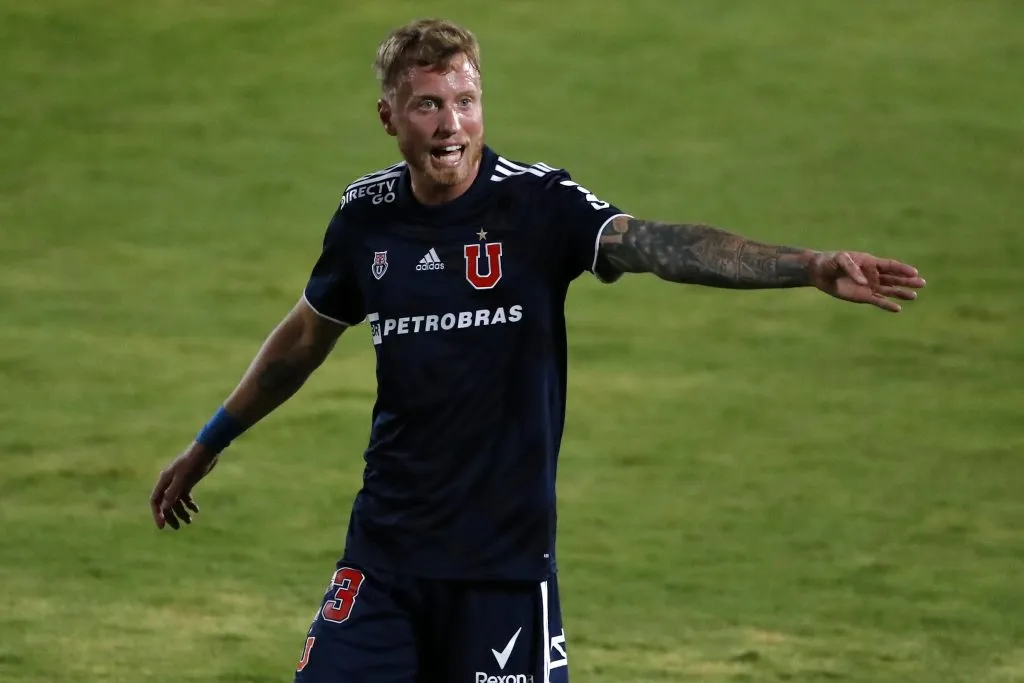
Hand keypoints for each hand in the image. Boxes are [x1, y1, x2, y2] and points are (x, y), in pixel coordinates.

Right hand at [149, 442, 219, 529]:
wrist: (207, 450)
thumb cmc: (194, 463)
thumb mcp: (183, 479)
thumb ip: (173, 493)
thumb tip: (164, 509)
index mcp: (164, 481)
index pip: (155, 501)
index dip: (157, 514)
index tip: (162, 526)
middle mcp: (169, 482)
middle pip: (165, 503)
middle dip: (170, 516)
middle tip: (177, 528)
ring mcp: (179, 482)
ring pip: (176, 501)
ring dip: (181, 512)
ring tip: (189, 521)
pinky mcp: (188, 481)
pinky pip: (185, 496)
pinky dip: (189, 504)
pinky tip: (196, 510)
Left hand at [809, 251, 925, 311]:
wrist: (820, 272)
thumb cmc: (831, 261)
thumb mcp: (841, 260)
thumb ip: (852, 269)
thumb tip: (865, 283)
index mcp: (871, 262)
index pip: (891, 266)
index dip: (903, 269)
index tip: (914, 272)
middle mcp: (874, 275)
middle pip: (894, 278)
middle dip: (908, 281)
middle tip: (922, 283)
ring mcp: (870, 286)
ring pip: (889, 290)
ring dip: (901, 293)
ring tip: (914, 296)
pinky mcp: (863, 297)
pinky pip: (878, 301)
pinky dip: (887, 305)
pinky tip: (897, 308)